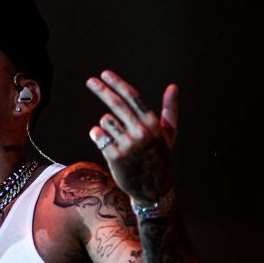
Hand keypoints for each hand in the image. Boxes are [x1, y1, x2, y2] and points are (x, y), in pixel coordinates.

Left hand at [86, 70, 177, 202]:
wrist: (151, 188)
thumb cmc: (159, 157)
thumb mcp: (168, 134)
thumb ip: (170, 109)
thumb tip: (173, 86)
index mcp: (153, 124)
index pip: (134, 98)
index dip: (119, 84)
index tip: (105, 74)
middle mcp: (141, 133)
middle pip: (117, 105)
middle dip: (102, 90)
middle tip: (90, 81)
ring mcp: (128, 145)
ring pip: (106, 121)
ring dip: (106, 124)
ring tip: (116, 137)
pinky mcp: (115, 156)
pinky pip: (98, 135)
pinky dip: (98, 135)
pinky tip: (107, 143)